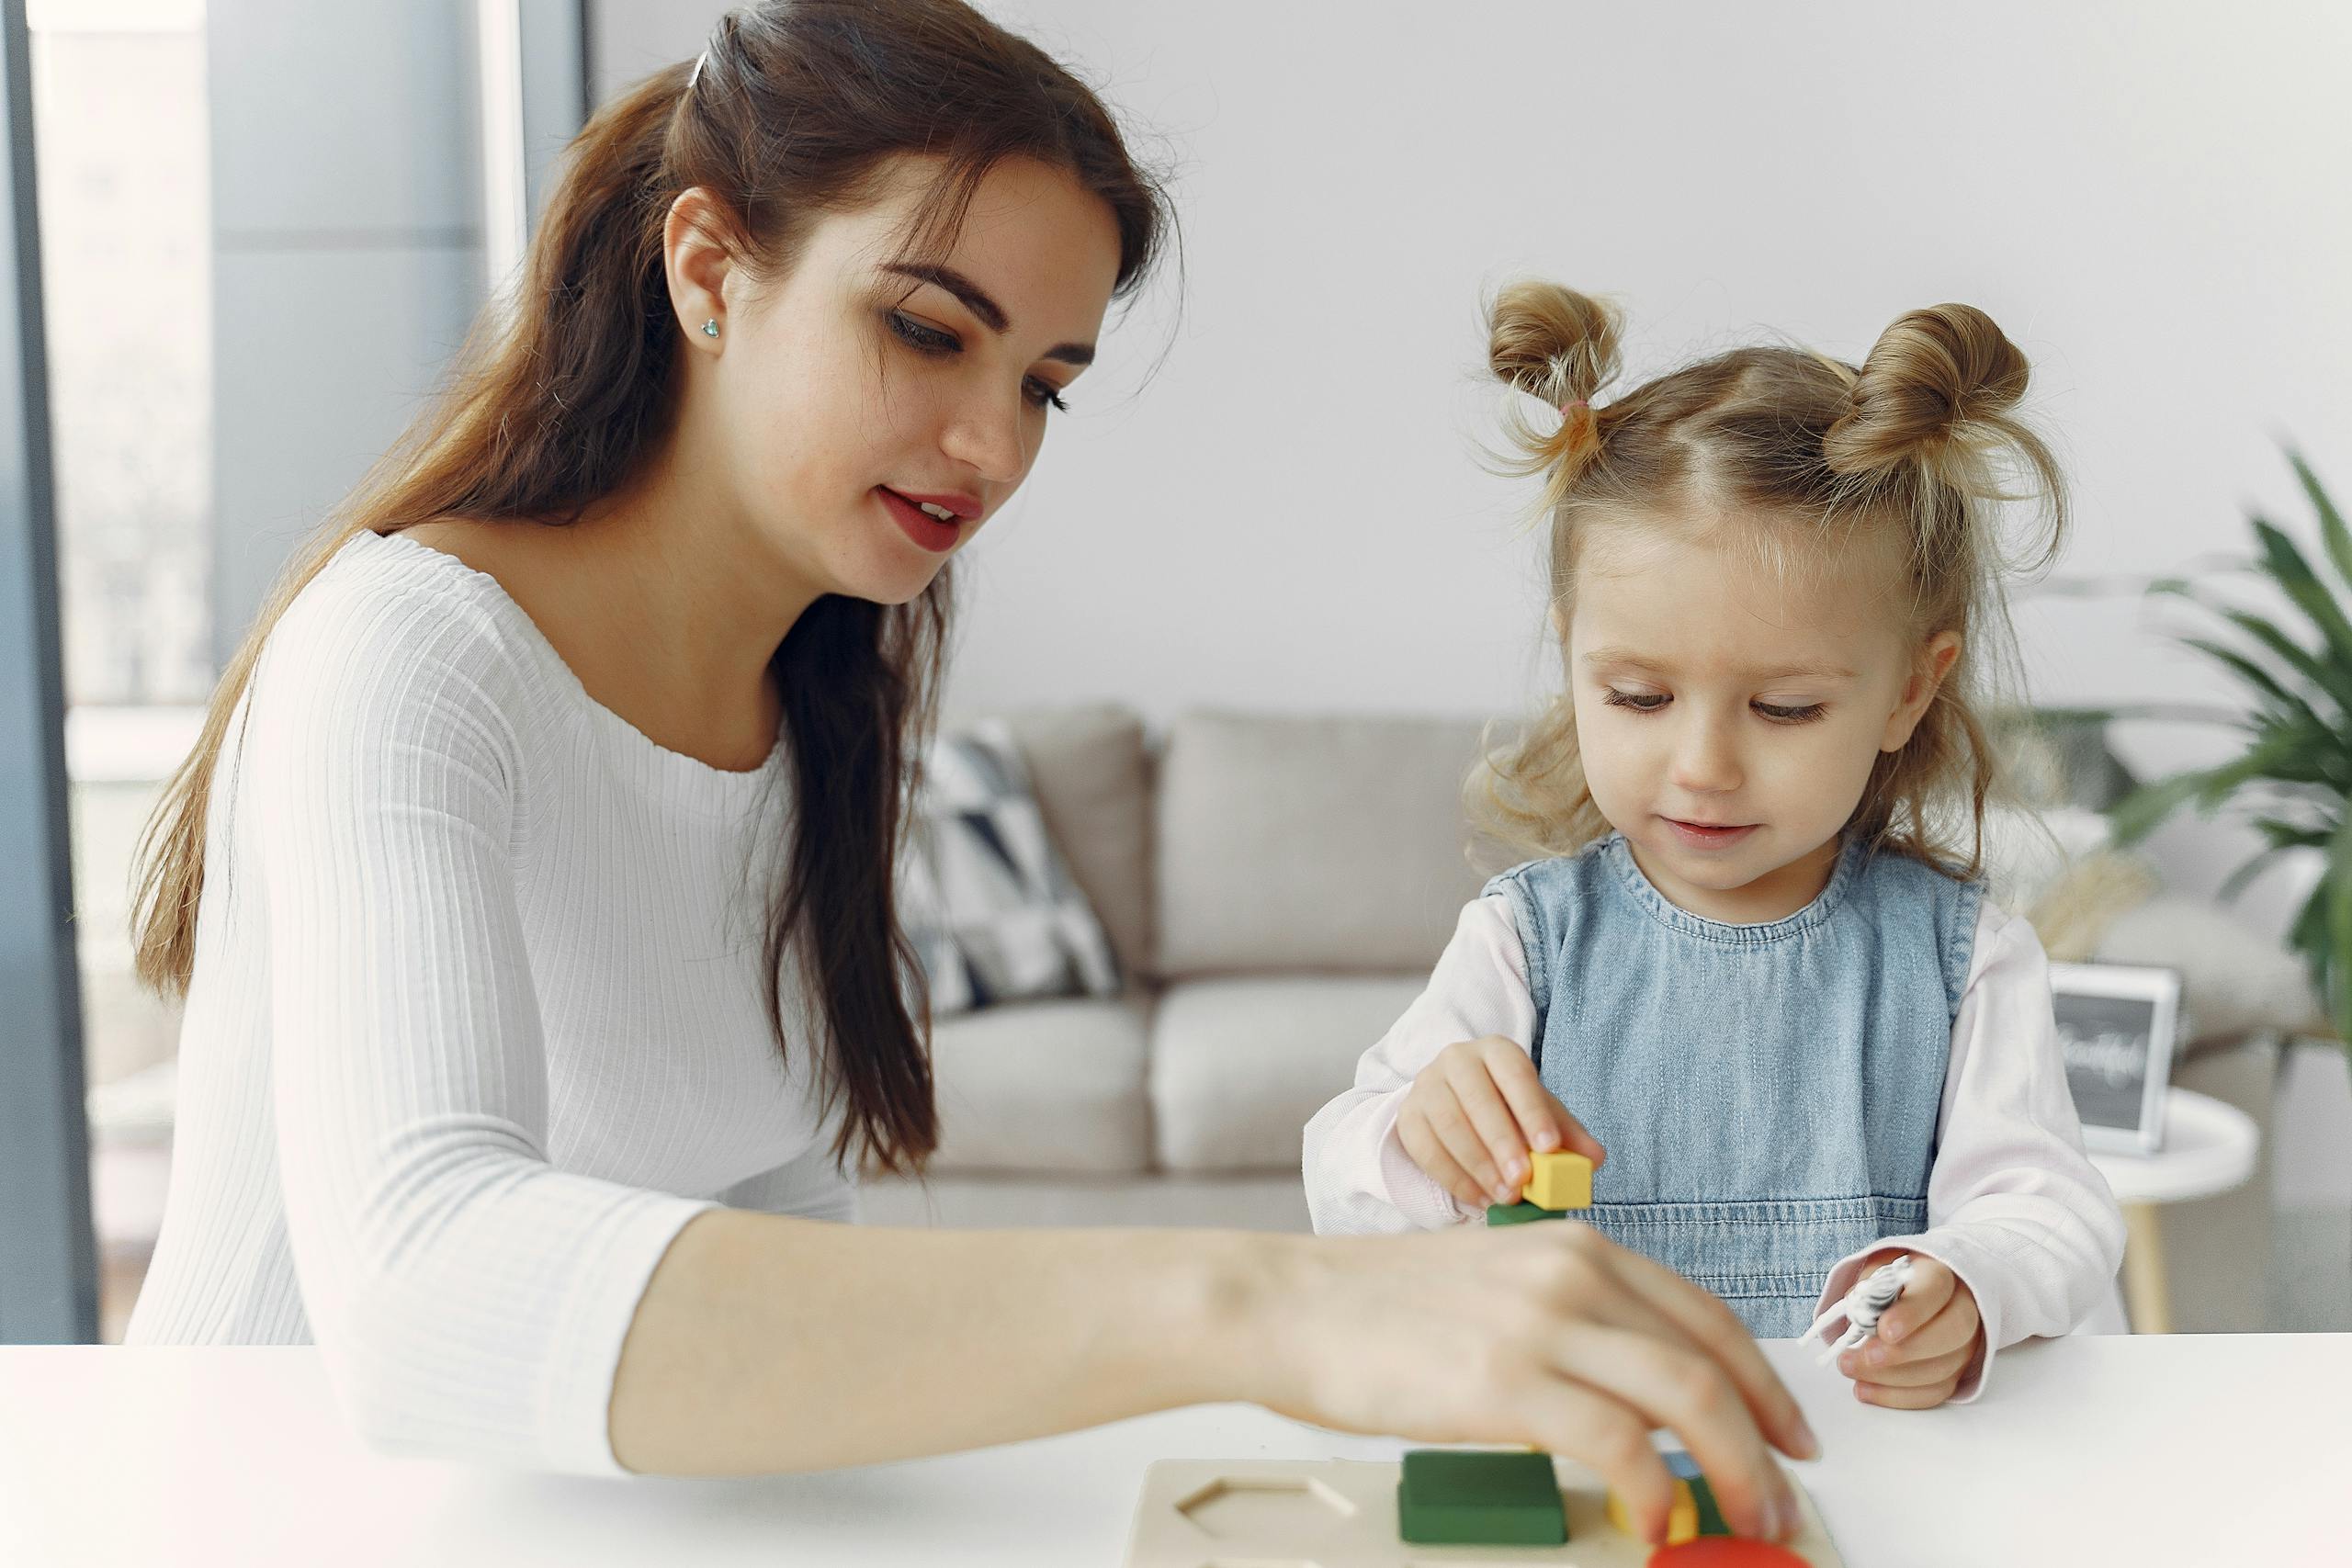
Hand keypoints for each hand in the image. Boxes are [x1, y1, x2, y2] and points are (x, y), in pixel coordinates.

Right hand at [1252, 1222, 1821, 1545]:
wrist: (1287, 1303)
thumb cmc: (1373, 1305)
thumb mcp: (1493, 1282)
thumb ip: (1567, 1316)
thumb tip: (1632, 1391)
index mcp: (1575, 1247)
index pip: (1707, 1315)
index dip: (1765, 1384)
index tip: (1788, 1436)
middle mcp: (1572, 1272)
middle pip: (1713, 1361)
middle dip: (1766, 1443)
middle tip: (1781, 1501)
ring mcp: (1541, 1323)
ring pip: (1687, 1396)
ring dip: (1735, 1471)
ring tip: (1742, 1521)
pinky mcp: (1504, 1380)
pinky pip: (1619, 1444)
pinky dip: (1657, 1489)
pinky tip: (1654, 1519)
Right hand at [1395, 1036, 1605, 1209]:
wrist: (1457, 1099)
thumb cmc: (1508, 1106)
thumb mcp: (1541, 1112)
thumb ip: (1568, 1133)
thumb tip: (1594, 1158)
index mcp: (1497, 1050)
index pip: (1515, 1074)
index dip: (1532, 1111)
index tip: (1550, 1147)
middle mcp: (1457, 1059)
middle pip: (1477, 1099)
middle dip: (1501, 1143)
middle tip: (1523, 1180)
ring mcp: (1427, 1085)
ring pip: (1448, 1124)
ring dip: (1478, 1165)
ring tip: (1505, 1196)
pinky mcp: (1408, 1115)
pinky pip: (1425, 1148)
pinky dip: (1453, 1177)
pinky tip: (1479, 1198)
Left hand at [1836, 1251, 1982, 1408]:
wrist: (1913, 1296)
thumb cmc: (1892, 1285)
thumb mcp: (1877, 1274)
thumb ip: (1869, 1291)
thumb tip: (1859, 1314)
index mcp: (1942, 1275)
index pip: (1935, 1289)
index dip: (1912, 1312)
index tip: (1883, 1329)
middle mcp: (1963, 1309)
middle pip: (1951, 1333)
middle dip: (1905, 1351)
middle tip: (1867, 1356)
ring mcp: (1964, 1345)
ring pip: (1941, 1369)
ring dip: (1891, 1377)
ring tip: (1850, 1369)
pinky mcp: (1955, 1372)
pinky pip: (1934, 1393)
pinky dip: (1897, 1396)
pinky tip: (1865, 1390)